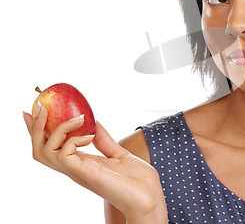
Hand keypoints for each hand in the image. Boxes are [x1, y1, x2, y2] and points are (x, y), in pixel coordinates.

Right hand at [23, 104, 167, 222]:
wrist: (150, 197)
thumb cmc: (137, 181)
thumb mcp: (119, 154)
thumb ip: (104, 141)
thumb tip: (94, 122)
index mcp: (80, 163)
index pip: (51, 147)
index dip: (38, 130)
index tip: (36, 110)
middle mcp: (74, 168)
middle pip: (39, 149)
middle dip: (35, 127)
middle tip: (42, 107)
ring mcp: (78, 171)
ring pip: (43, 152)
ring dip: (56, 129)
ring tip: (78, 119)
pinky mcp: (85, 173)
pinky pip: (64, 154)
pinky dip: (72, 139)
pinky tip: (89, 136)